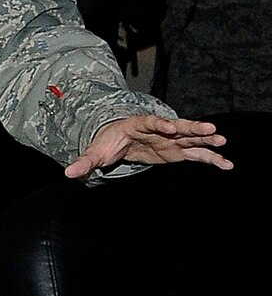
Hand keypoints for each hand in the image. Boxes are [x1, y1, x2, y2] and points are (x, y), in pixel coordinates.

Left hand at [65, 115, 229, 177]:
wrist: (118, 140)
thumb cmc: (108, 142)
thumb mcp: (95, 152)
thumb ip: (85, 161)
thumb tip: (68, 173)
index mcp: (138, 125)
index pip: (151, 122)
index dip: (160, 124)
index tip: (170, 128)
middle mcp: (159, 130)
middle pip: (178, 126)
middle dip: (193, 127)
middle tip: (211, 129)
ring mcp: (171, 140)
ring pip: (191, 138)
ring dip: (207, 140)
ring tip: (223, 142)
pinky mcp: (177, 151)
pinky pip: (197, 154)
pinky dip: (211, 159)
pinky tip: (227, 164)